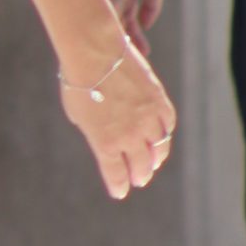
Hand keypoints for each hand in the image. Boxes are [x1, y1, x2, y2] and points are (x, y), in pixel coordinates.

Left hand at [58, 38, 176, 201]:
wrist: (95, 53)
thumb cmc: (78, 81)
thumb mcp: (78, 114)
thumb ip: (93, 130)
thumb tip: (103, 135)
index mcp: (104, 144)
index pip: (116, 174)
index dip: (119, 186)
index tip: (121, 192)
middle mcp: (129, 137)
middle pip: (141, 165)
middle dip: (140, 175)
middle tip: (140, 179)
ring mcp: (147, 120)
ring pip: (159, 148)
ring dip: (157, 158)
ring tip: (154, 162)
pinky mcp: (158, 102)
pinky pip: (167, 124)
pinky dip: (165, 133)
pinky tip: (162, 136)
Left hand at [105, 0, 166, 52]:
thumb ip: (151, 9)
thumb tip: (146, 26)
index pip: (131, 19)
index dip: (138, 35)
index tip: (146, 51)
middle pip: (121, 25)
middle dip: (131, 42)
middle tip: (138, 59)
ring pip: (114, 25)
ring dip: (123, 41)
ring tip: (130, 58)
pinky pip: (108, 21)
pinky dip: (114, 34)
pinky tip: (118, 47)